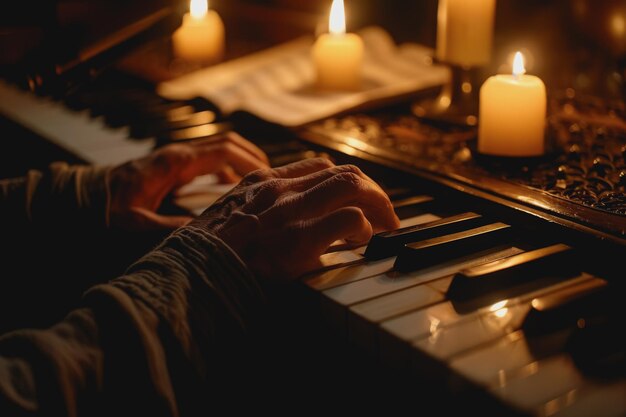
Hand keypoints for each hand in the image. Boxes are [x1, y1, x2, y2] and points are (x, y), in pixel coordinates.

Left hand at [108, 133, 268, 230]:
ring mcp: (178, 156)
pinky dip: (228, 168)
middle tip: (273, 176)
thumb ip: (169, 227)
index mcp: (175, 162)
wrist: (86, 196)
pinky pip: (210, 159)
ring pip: (220, 148)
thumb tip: (207, 234)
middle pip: (227, 142)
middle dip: (253, 156)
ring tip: (261, 181)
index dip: (250, 162)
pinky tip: (235, 188)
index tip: (268, 177)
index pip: (224, 151)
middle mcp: (180, 153)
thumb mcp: (136, 223)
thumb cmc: (108, 207)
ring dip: (242, 160)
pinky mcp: (176, 164)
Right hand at [191, 158, 399, 281]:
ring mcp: (290, 213)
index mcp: (263, 182)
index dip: (346, 183)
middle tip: (383, 216)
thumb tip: (280, 219)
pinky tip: (361, 245)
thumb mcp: (227, 217)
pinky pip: (349, 220)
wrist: (187, 277)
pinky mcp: (298, 241)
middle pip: (344, 172)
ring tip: (385, 228)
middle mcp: (280, 190)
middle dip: (372, 192)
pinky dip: (364, 230)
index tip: (357, 200)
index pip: (319, 166)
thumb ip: (255, 209)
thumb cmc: (205, 254)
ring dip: (378, 206)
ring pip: (353, 186)